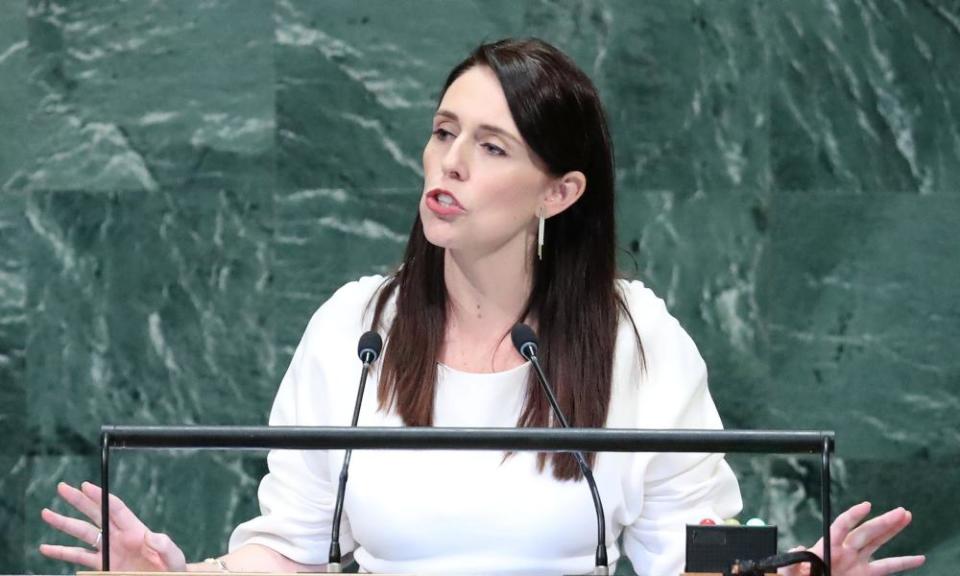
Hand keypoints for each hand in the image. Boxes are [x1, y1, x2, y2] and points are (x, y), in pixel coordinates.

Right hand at [39, 481, 186, 571]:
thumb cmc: (173, 569)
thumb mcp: (173, 557)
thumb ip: (164, 546)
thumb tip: (151, 535)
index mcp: (135, 531)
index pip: (114, 508)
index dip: (100, 497)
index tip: (85, 485)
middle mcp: (119, 537)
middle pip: (95, 515)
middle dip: (78, 501)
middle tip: (62, 488)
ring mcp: (110, 551)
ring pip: (83, 534)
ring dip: (64, 524)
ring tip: (46, 514)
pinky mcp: (104, 566)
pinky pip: (79, 558)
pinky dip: (62, 553)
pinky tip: (46, 548)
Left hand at [779, 502, 924, 575]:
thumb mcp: (791, 572)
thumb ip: (792, 562)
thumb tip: (797, 548)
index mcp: (826, 548)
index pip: (841, 526)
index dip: (853, 516)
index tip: (866, 505)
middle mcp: (844, 552)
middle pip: (866, 532)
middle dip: (883, 521)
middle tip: (900, 510)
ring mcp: (856, 563)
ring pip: (878, 543)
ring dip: (893, 531)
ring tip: (907, 516)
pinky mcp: (865, 575)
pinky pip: (887, 568)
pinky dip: (904, 563)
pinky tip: (920, 558)